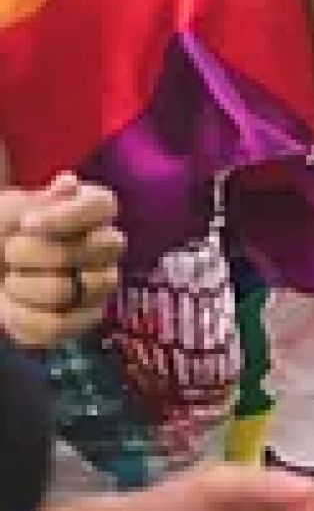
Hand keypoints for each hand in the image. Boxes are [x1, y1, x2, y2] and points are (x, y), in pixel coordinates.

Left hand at [1, 176, 124, 347]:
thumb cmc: (3, 232)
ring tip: (9, 280)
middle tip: (10, 252)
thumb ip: (41, 200)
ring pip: (67, 290)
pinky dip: (22, 318)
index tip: (27, 223)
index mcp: (95, 210)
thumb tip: (69, 184)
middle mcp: (106, 247)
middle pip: (89, 251)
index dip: (66, 217)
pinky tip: (8, 306)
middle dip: (37, 253)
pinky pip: (57, 326)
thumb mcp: (12, 209)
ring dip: (23, 286)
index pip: (102, 207)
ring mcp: (99, 286)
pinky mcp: (81, 321)